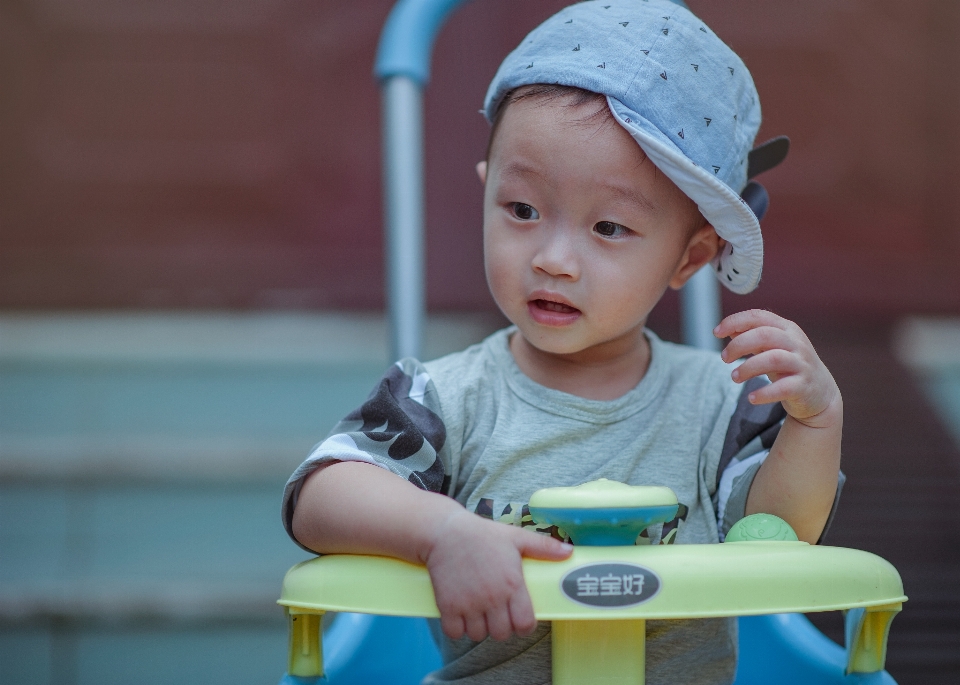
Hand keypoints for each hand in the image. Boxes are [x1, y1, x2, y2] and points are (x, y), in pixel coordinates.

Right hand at [424, 510, 571, 641]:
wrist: (445, 532)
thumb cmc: (482, 534)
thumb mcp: (516, 537)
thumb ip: (543, 547)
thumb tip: (569, 552)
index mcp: (512, 584)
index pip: (525, 624)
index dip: (524, 626)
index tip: (519, 618)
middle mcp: (492, 598)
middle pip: (501, 634)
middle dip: (501, 627)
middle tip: (497, 613)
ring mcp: (469, 604)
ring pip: (478, 635)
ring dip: (479, 628)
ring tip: (478, 612)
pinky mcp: (448, 606)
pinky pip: (455, 632)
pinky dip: (457, 628)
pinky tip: (460, 614)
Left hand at [714, 309, 840, 428]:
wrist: (820, 393)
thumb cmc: (788, 366)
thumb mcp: (770, 348)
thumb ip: (751, 337)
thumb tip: (726, 329)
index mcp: (786, 329)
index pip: (759, 317)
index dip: (735, 321)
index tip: (716, 332)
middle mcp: (796, 343)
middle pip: (764, 335)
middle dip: (738, 345)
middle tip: (723, 358)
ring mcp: (802, 364)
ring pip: (773, 359)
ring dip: (748, 368)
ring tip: (734, 377)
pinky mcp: (804, 386)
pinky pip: (783, 388)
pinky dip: (764, 393)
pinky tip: (751, 398)